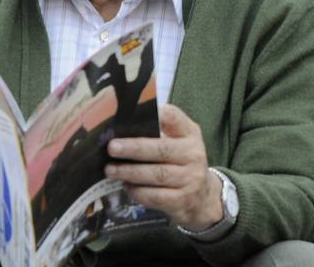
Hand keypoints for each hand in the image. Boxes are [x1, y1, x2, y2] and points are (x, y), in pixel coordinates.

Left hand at [105, 104, 219, 231]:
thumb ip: (160, 134)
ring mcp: (190, 178)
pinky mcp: (181, 200)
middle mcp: (193, 154)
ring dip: (131, 172)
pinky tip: (126, 186)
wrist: (202, 196)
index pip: (175, 118)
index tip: (136, 114)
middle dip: (135, 148)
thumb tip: (123, 130)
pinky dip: (138, 191)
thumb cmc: (182, 163)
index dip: (158, 114)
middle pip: (163, 149)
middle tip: (112, 148)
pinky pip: (155, 196)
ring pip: (158, 174)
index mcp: (190, 134)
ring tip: (111, 170)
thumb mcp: (180, 143)